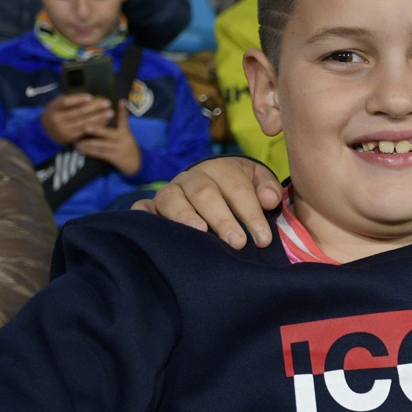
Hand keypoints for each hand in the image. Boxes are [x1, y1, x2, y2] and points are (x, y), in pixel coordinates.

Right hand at [41, 92, 114, 144]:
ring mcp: (63, 129)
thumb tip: (88, 91)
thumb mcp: (57, 105)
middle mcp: (57, 119)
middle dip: (94, 108)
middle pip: (77, 112)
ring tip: (110, 112)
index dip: (77, 99)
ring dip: (99, 118)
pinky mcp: (69, 137)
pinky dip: (96, 125)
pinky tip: (105, 121)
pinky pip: (85, 131)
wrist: (46, 131)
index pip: (65, 102)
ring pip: (83, 123)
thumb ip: (69, 99)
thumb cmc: (57, 113)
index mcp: (53, 108)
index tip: (90, 96)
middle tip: (107, 103)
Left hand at [74, 100, 140, 176]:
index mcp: (125, 132)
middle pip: (107, 133)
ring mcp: (118, 149)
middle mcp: (122, 139)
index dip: (123, 110)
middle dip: (95, 129)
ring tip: (76, 141)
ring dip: (87, 143)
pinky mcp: (115, 158)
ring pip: (100, 145)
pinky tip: (80, 149)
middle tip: (84, 126)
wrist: (136, 163)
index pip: (124, 119)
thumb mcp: (126, 135)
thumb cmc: (127, 146)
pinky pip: (100, 154)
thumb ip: (117, 127)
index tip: (121, 101)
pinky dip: (89, 152)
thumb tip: (102, 116)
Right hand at [129, 155, 282, 248]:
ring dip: (185, 216)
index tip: (263, 239)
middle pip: (204, 194)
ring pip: (172, 199)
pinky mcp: (149, 207)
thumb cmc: (238, 190)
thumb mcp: (257, 182)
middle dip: (223, 219)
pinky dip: (144, 217)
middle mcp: (191, 178)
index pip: (237, 189)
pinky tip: (155, 231)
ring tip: (200, 233)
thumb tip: (270, 200)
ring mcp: (168, 192)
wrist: (210, 186)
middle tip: (238, 243)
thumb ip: (267, 189)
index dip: (251, 213)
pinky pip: (141, 209)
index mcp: (220, 169)